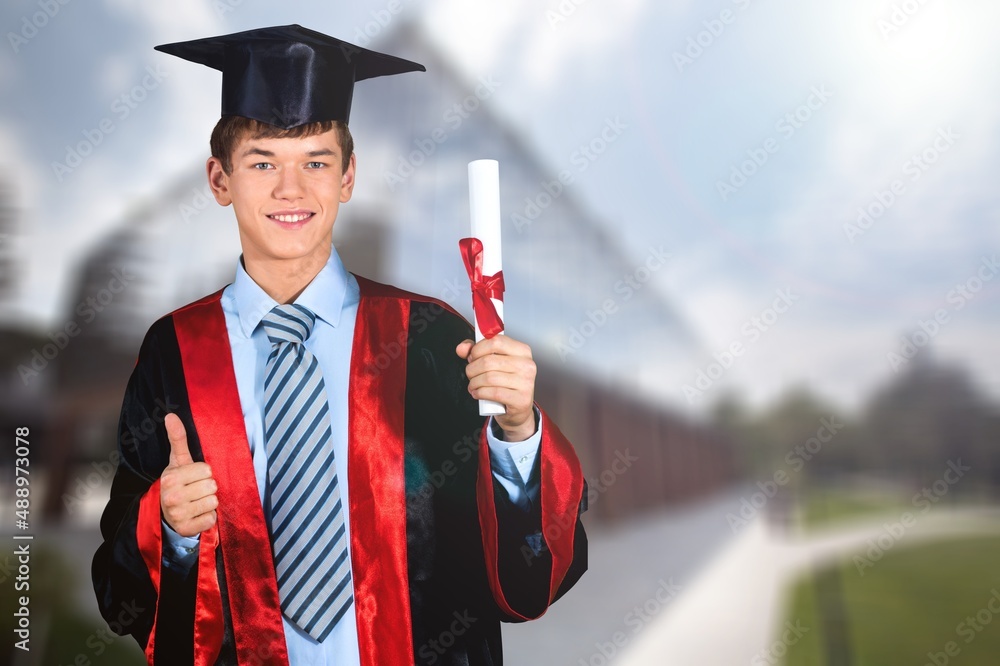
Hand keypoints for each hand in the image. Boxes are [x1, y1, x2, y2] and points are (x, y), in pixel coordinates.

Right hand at [159, 413, 216, 536]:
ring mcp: (178, 515)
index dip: (203, 473)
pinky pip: (211, 519)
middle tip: (196, 491)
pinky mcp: (186, 529)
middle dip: (207, 488)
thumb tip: (171, 415)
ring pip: (213, 502)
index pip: (207, 470)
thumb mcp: (178, 461)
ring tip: (196, 502)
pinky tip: (197, 515)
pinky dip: (208, 518)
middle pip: (212, 486)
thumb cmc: (177, 483)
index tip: (193, 477)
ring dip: (209, 503)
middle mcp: (171, 497)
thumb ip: (177, 439)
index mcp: (170, 477)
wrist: (166, 513)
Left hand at [456, 334, 536, 441]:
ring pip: (489, 378)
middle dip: (472, 369)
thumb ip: (476, 351)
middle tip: (471, 374)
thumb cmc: (507, 383)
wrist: (518, 408)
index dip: (478, 349)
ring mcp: (526, 382)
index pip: (496, 341)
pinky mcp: (521, 399)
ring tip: (473, 385)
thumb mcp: (494, 363)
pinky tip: (478, 393)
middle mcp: (527, 365)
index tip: (472, 356)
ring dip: (474, 383)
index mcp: (522, 351)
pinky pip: (493, 393)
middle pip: (489, 361)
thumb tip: (462, 348)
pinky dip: (480, 393)